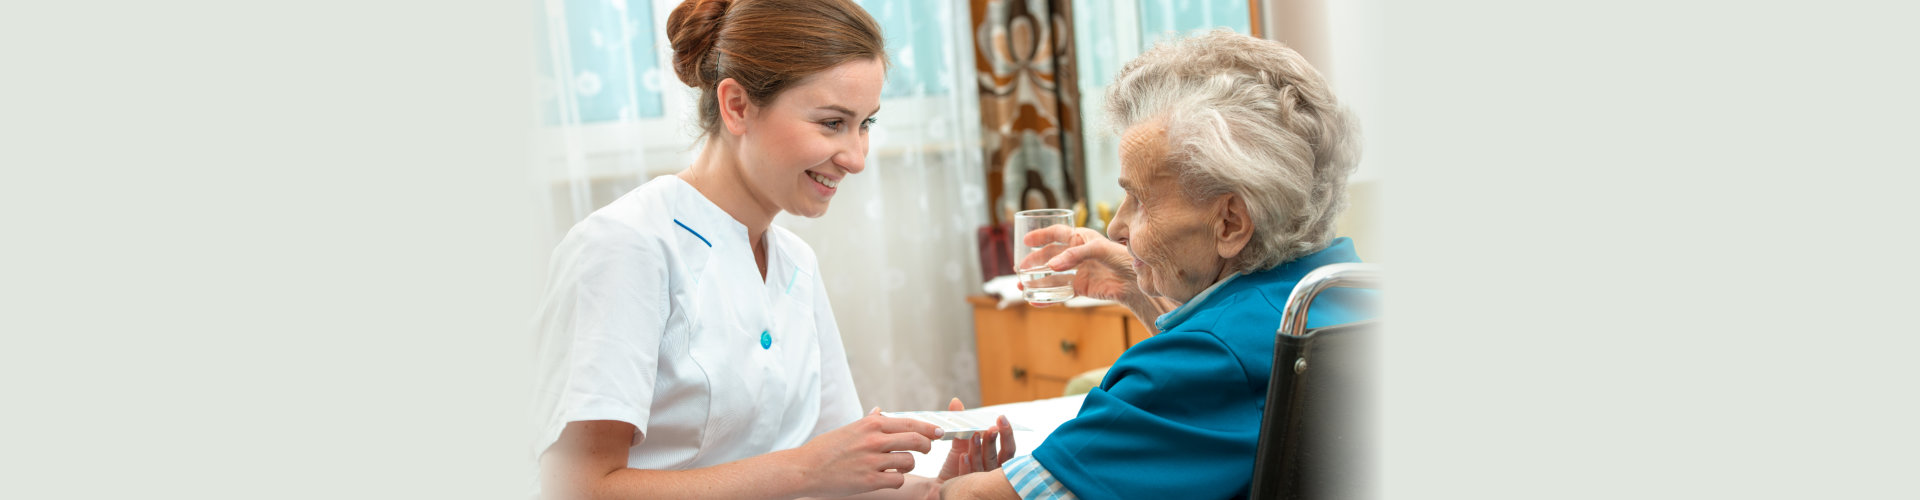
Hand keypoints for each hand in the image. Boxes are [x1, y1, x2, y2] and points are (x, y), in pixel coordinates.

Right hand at [790, 408, 942, 497]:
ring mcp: (872, 460)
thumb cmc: (826, 449)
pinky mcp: (869, 480)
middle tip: (926, 449)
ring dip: (908, 465)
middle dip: (927, 446)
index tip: (939, 432)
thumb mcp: (848, 429)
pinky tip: (887, 478)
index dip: (929, 428)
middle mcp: (874, 440)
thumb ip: (868, 421)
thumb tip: (880, 411)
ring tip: (898, 466)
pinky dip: (896, 480)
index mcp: (871, 424)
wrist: (805, 469)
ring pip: (909, 461)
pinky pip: (898, 480)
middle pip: (917, 440)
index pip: (910, 423)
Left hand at [936, 398, 1015, 480]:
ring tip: (974, 436)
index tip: (1001, 418)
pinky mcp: (969, 493)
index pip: (1008, 450)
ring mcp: (984, 487)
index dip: (1007, 434)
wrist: (939, 487)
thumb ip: (961, 425)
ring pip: (984, 468)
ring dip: (979, 450)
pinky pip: (969, 480)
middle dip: (994, 442)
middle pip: (1000, 459)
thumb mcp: (959, 444)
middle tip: (991, 428)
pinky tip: (963, 456)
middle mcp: (994, 476)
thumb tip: (956, 401)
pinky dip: (967, 467)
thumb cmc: (956, 466)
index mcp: (997, 463)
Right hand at [1018, 225, 1139, 307]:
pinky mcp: (1081, 287)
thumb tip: (1051, 266)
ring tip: (1022, 285)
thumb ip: (1074, 255)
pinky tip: (1035, 302)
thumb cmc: (1121, 258)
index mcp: (1081, 238)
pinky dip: (1048, 298)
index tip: (1025, 241)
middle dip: (1034, 261)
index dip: (1041, 236)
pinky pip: (1061, 292)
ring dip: (1037, 280)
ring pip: (1053, 276)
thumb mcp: (1099, 249)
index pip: (1057, 233)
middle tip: (1020, 267)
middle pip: (1050, 256)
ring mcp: (1078, 271)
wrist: (1135, 282)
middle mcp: (1077, 254)